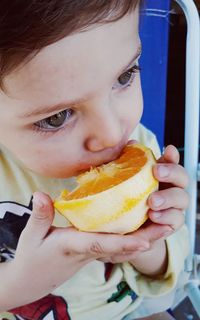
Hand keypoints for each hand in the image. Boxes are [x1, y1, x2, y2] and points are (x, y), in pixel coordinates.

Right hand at [0, 191, 153, 311]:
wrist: (32, 279)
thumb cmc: (32, 257)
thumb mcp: (32, 235)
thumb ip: (40, 215)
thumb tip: (40, 193)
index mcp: (74, 246)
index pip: (102, 244)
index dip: (124, 242)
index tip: (145, 239)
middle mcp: (89, 251)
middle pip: (122, 247)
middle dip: (146, 238)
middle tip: (169, 226)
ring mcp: (94, 254)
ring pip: (124, 249)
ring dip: (145, 239)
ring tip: (165, 226)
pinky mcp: (94, 253)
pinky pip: (118, 248)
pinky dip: (134, 241)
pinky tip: (145, 232)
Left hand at [99, 145, 188, 275]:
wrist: (123, 231)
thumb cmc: (123, 202)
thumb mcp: (122, 182)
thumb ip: (128, 162)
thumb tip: (130, 144)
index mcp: (160, 176)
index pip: (170, 162)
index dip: (172, 156)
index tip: (168, 150)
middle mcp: (170, 188)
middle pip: (182, 177)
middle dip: (172, 172)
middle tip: (156, 172)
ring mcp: (173, 206)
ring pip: (183, 198)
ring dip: (168, 197)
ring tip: (152, 201)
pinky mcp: (171, 224)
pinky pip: (176, 220)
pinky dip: (166, 217)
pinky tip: (153, 216)